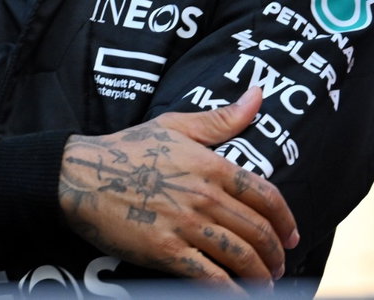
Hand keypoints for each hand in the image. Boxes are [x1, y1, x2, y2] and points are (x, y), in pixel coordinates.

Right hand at [58, 86, 299, 288]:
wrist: (80, 175)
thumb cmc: (129, 148)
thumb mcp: (178, 125)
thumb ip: (223, 118)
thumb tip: (259, 93)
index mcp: (212, 165)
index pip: (264, 195)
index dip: (285, 219)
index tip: (293, 235)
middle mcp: (205, 195)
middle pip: (256, 229)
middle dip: (275, 252)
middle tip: (281, 264)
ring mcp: (185, 223)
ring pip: (238, 254)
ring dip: (259, 274)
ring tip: (266, 283)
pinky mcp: (165, 250)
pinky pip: (208, 275)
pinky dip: (229, 291)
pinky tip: (240, 298)